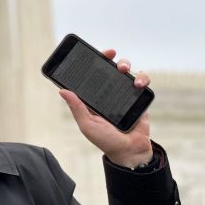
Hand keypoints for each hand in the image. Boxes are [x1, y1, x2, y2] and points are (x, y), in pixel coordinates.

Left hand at [59, 49, 153, 168]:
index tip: (91, 53)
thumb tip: (62, 90)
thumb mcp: (87, 124)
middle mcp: (108, 93)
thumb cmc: (105, 140)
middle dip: (110, 58)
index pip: (91, 76)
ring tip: (124, 70)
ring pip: (127, 71)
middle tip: (111, 55)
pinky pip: (142, 81)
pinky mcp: (139, 97)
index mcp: (93, 98)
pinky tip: (138, 83)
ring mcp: (124, 93)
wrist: (130, 151)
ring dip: (126, 64)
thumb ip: (77, 107)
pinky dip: (142, 78)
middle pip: (110, 68)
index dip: (91, 63)